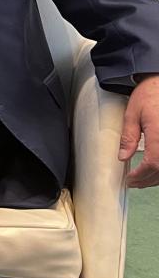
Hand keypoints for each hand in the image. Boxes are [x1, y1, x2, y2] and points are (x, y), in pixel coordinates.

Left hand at [120, 73, 158, 187]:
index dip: (141, 176)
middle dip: (148, 180)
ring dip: (158, 177)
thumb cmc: (149, 95)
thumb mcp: (133, 114)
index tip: (130, 180)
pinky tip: (156, 169)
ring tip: (143, 179)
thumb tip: (123, 157)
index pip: (153, 164)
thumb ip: (128, 137)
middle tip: (134, 183)